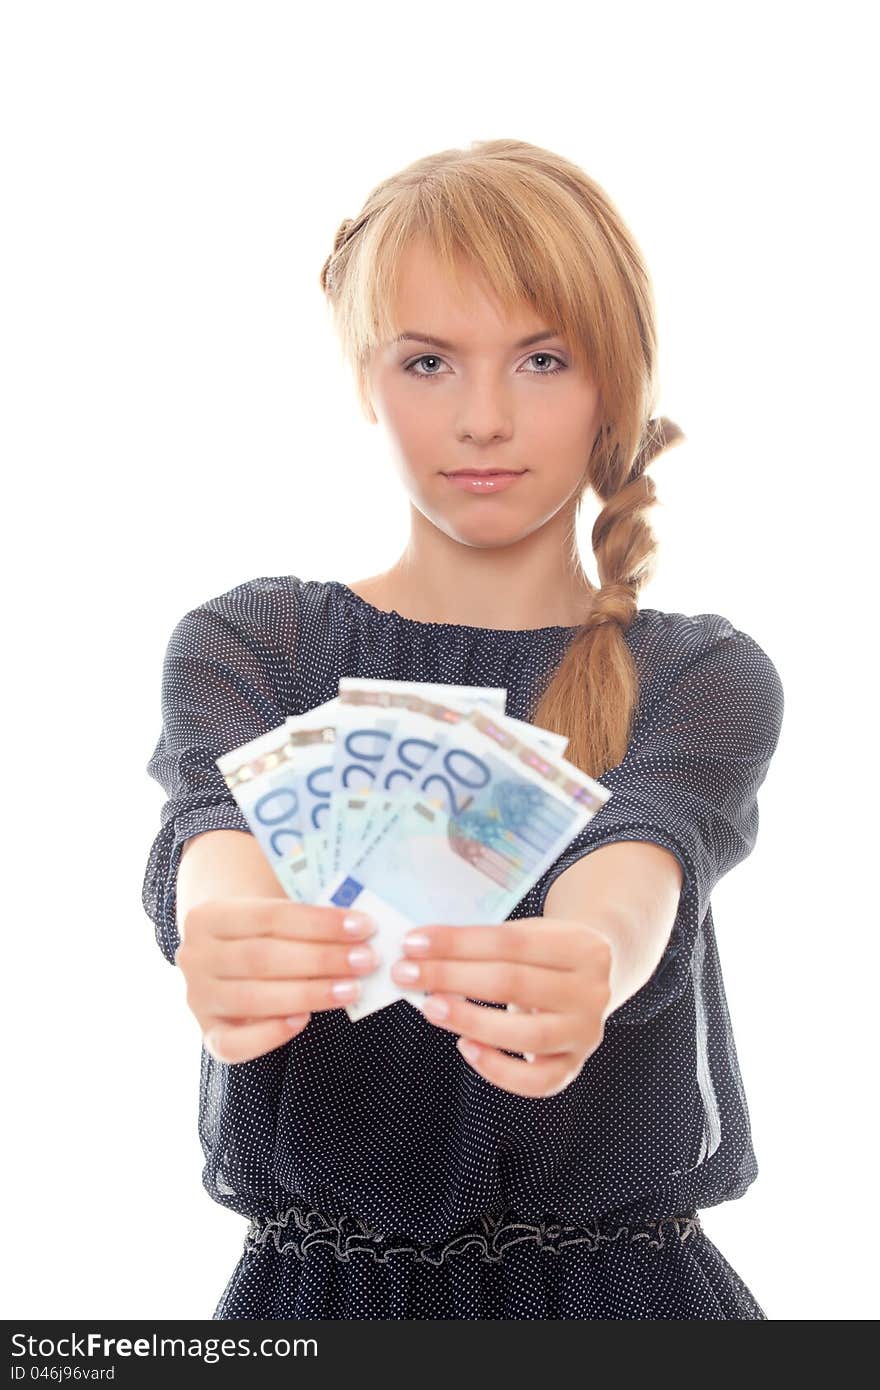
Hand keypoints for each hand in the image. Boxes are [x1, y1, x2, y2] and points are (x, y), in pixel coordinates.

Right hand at [175, 899, 381, 1064]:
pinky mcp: (209, 1034)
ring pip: (254, 999)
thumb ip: (303, 917)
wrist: (223, 956)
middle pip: (263, 958)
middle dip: (321, 959)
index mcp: (209, 915)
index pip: (270, 916)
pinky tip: (305, 1021)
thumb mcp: (270, 911)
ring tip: (352, 989)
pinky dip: (270, 1035)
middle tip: (366, 960)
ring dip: (309, 994)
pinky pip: (234, 1044)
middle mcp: (195, 957)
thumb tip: (358, 927)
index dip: (319, 922)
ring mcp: (198, 998)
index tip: (363, 926)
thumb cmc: (261, 931)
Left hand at [390, 917, 613, 1097]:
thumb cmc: (546, 954)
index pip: (510, 941)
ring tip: (429, 1008)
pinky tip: (464, 1047)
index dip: (458, 942)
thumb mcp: (532, 935)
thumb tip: (423, 956)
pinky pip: (536, 1081)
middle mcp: (591, 990)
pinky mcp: (574, 1065)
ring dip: (470, 1021)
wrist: (597, 976)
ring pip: (527, 1035)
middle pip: (514, 983)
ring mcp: (586, 1032)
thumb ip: (487, 945)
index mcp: (581, 945)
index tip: (414, 943)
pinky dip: (497, 1069)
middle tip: (406, 974)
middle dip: (452, 977)